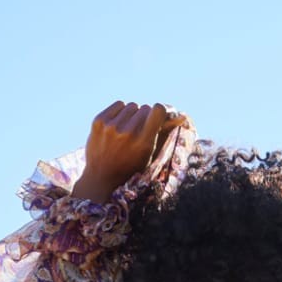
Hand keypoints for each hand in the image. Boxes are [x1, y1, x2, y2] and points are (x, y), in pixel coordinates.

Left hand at [74, 100, 188, 199]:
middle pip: (145, 108)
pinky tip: (117, 126)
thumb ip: (163, 134)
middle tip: (139, 132)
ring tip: (127, 131)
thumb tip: (181, 116)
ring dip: (132, 115)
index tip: (158, 117)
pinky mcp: (99, 121)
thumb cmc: (131, 167)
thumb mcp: (149, 155)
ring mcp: (112, 126)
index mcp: (143, 143)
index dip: (160, 111)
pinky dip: (120, 112)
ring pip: (132, 106)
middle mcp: (128, 132)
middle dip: (145, 118)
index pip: (158, 109)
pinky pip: (119, 105)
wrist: (101, 177)